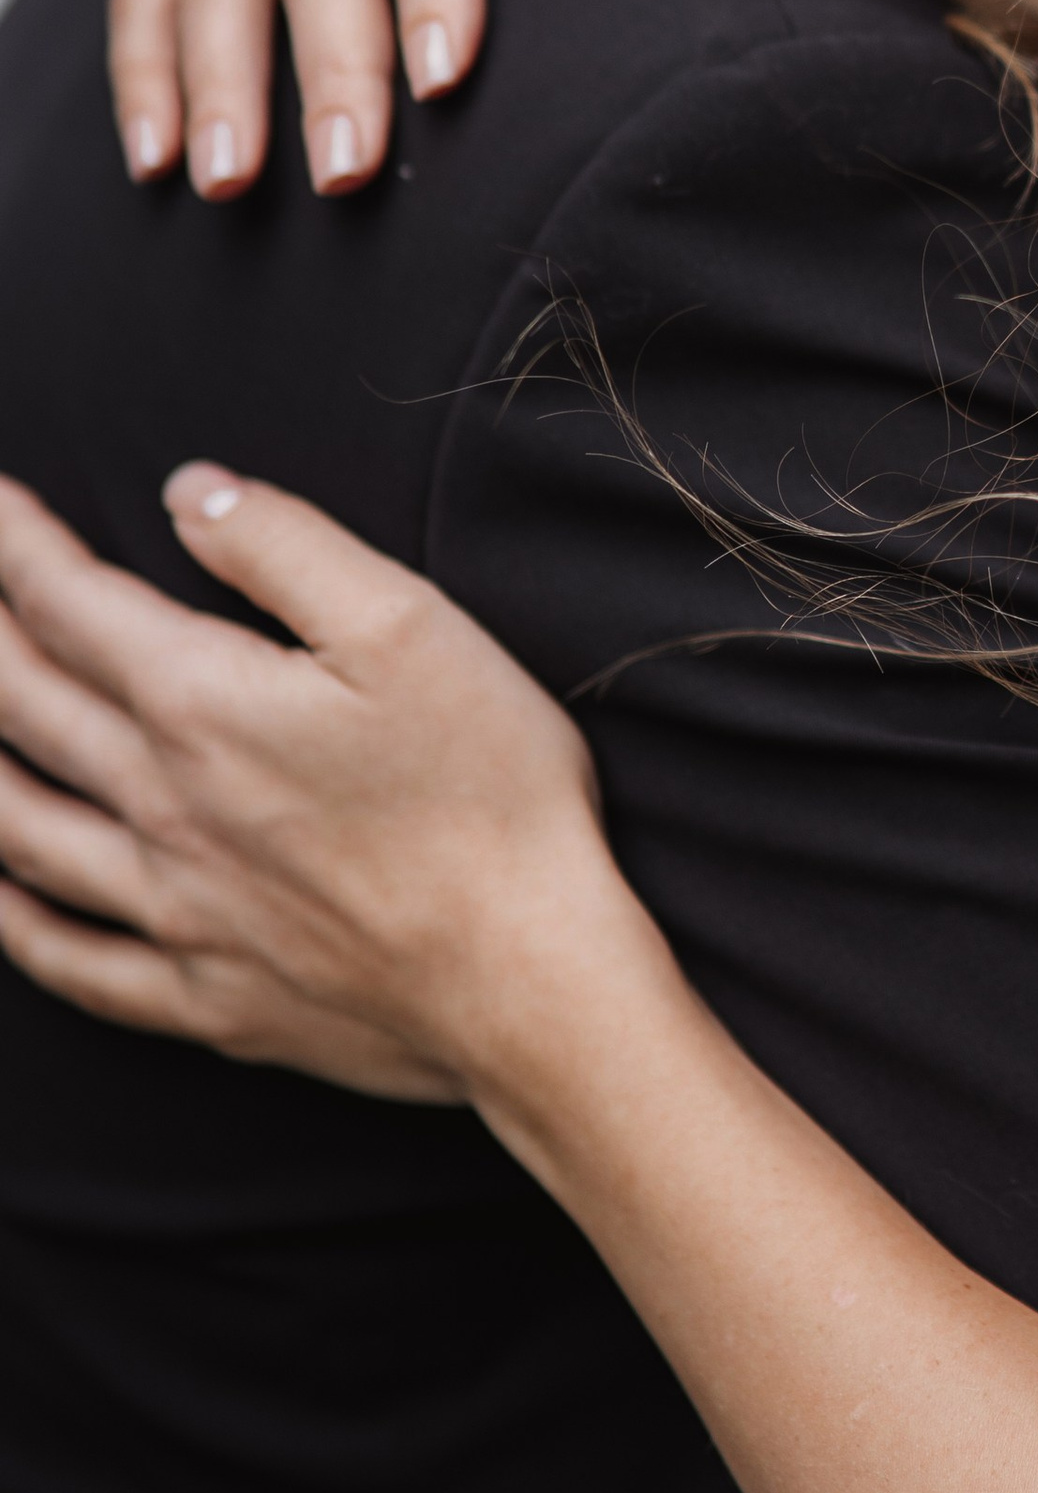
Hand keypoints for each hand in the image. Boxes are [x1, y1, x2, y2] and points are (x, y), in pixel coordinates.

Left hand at [0, 467, 646, 1107]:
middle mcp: (163, 807)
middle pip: (25, 707)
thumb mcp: (408, 627)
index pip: (70, 604)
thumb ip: (286, 548)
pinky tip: (1, 899)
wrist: (530, 978)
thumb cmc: (492, 794)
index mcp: (203, 705)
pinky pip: (75, 963)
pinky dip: (18, 926)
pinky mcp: (209, 998)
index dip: (17, 543)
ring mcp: (176, 911)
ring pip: (24, 830)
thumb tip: (191, 494)